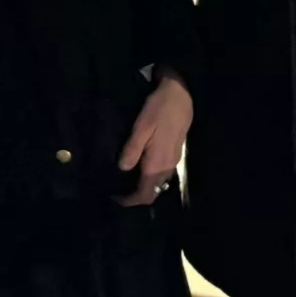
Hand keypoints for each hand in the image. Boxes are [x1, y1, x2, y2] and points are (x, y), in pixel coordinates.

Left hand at [115, 73, 192, 205]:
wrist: (181, 95)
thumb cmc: (159, 109)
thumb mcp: (141, 127)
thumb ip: (132, 150)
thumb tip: (121, 169)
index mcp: (157, 164)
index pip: (145, 194)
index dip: (129, 201)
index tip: (114, 198)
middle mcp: (167, 167)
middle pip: (153, 192)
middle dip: (135, 197)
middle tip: (117, 190)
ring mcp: (172, 161)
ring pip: (158, 184)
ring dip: (143, 187)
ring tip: (124, 180)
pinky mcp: (174, 154)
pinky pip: (161, 174)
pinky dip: (149, 178)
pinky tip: (138, 167)